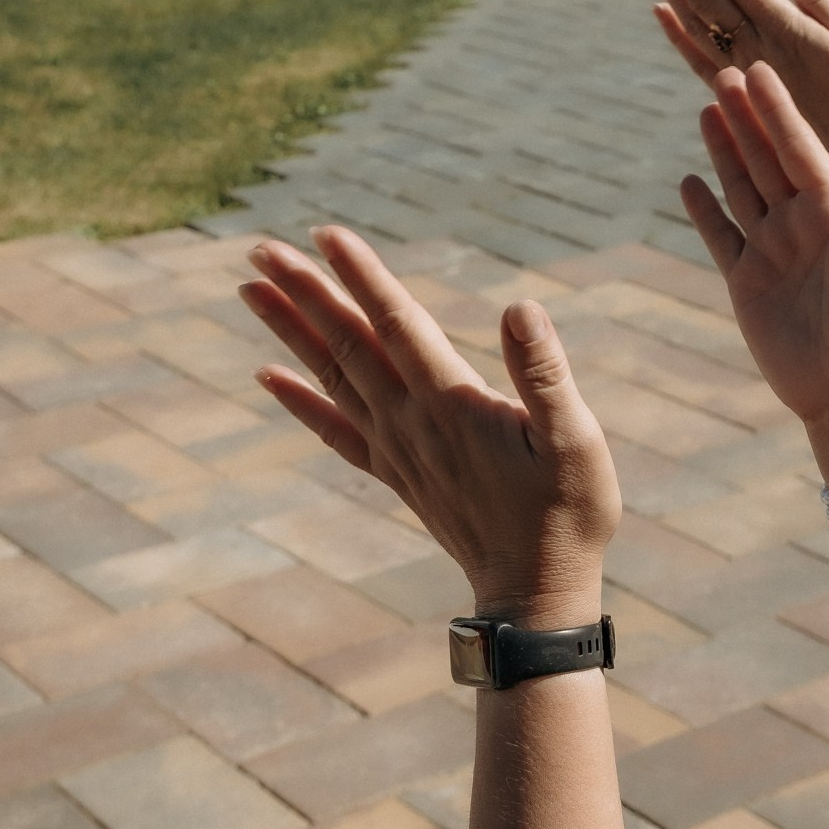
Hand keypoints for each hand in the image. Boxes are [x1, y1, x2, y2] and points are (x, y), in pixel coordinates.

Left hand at [240, 227, 618, 624]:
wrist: (534, 594)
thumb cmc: (568, 513)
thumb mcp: (577, 439)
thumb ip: (545, 373)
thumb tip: (521, 308)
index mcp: (452, 404)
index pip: (397, 323)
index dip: (362, 275)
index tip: (325, 234)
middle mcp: (411, 422)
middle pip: (348, 344)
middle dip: (305, 292)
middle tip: (260, 250)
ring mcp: (397, 450)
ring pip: (332, 377)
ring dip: (290, 331)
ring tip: (251, 290)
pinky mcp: (396, 474)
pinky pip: (333, 429)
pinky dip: (297, 398)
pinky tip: (266, 374)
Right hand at [679, 64, 828, 431]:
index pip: (802, 150)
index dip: (780, 112)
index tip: (762, 71)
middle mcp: (803, 224)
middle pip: (767, 159)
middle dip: (747, 118)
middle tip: (723, 71)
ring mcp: (773, 251)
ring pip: (741, 188)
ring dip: (724, 150)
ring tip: (706, 108)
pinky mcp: (747, 282)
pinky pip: (720, 236)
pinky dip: (704, 210)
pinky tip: (689, 179)